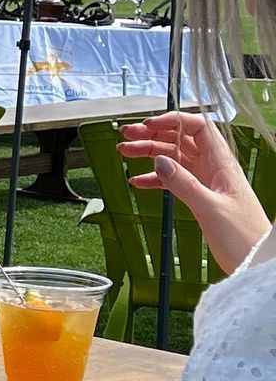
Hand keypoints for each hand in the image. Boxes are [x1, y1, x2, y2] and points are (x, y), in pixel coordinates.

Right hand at [117, 113, 269, 273]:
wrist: (255, 260)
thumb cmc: (243, 236)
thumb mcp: (210, 208)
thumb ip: (184, 184)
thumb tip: (159, 161)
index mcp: (222, 164)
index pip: (198, 127)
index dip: (173, 121)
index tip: (148, 125)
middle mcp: (214, 168)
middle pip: (180, 140)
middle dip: (153, 134)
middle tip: (127, 135)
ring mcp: (206, 181)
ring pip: (173, 158)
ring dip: (149, 154)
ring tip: (125, 152)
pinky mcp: (200, 196)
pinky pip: (173, 180)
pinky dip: (154, 178)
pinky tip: (138, 181)